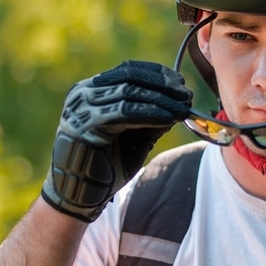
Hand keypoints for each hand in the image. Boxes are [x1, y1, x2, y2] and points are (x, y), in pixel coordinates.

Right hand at [41, 61, 191, 221]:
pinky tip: (168, 118)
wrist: (79, 195)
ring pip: (129, 92)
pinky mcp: (85, 125)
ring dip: (161, 99)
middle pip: (129, 77)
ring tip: (182, 107)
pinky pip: (125, 112)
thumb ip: (151, 116)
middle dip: (162, 85)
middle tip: (186, 94)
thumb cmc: (106, 165)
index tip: (181, 83)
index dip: (157, 73)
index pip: (127, 70)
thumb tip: (180, 100)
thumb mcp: (134, 135)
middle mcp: (82, 94)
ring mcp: (81, 108)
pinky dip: (150, 113)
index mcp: (90, 90)